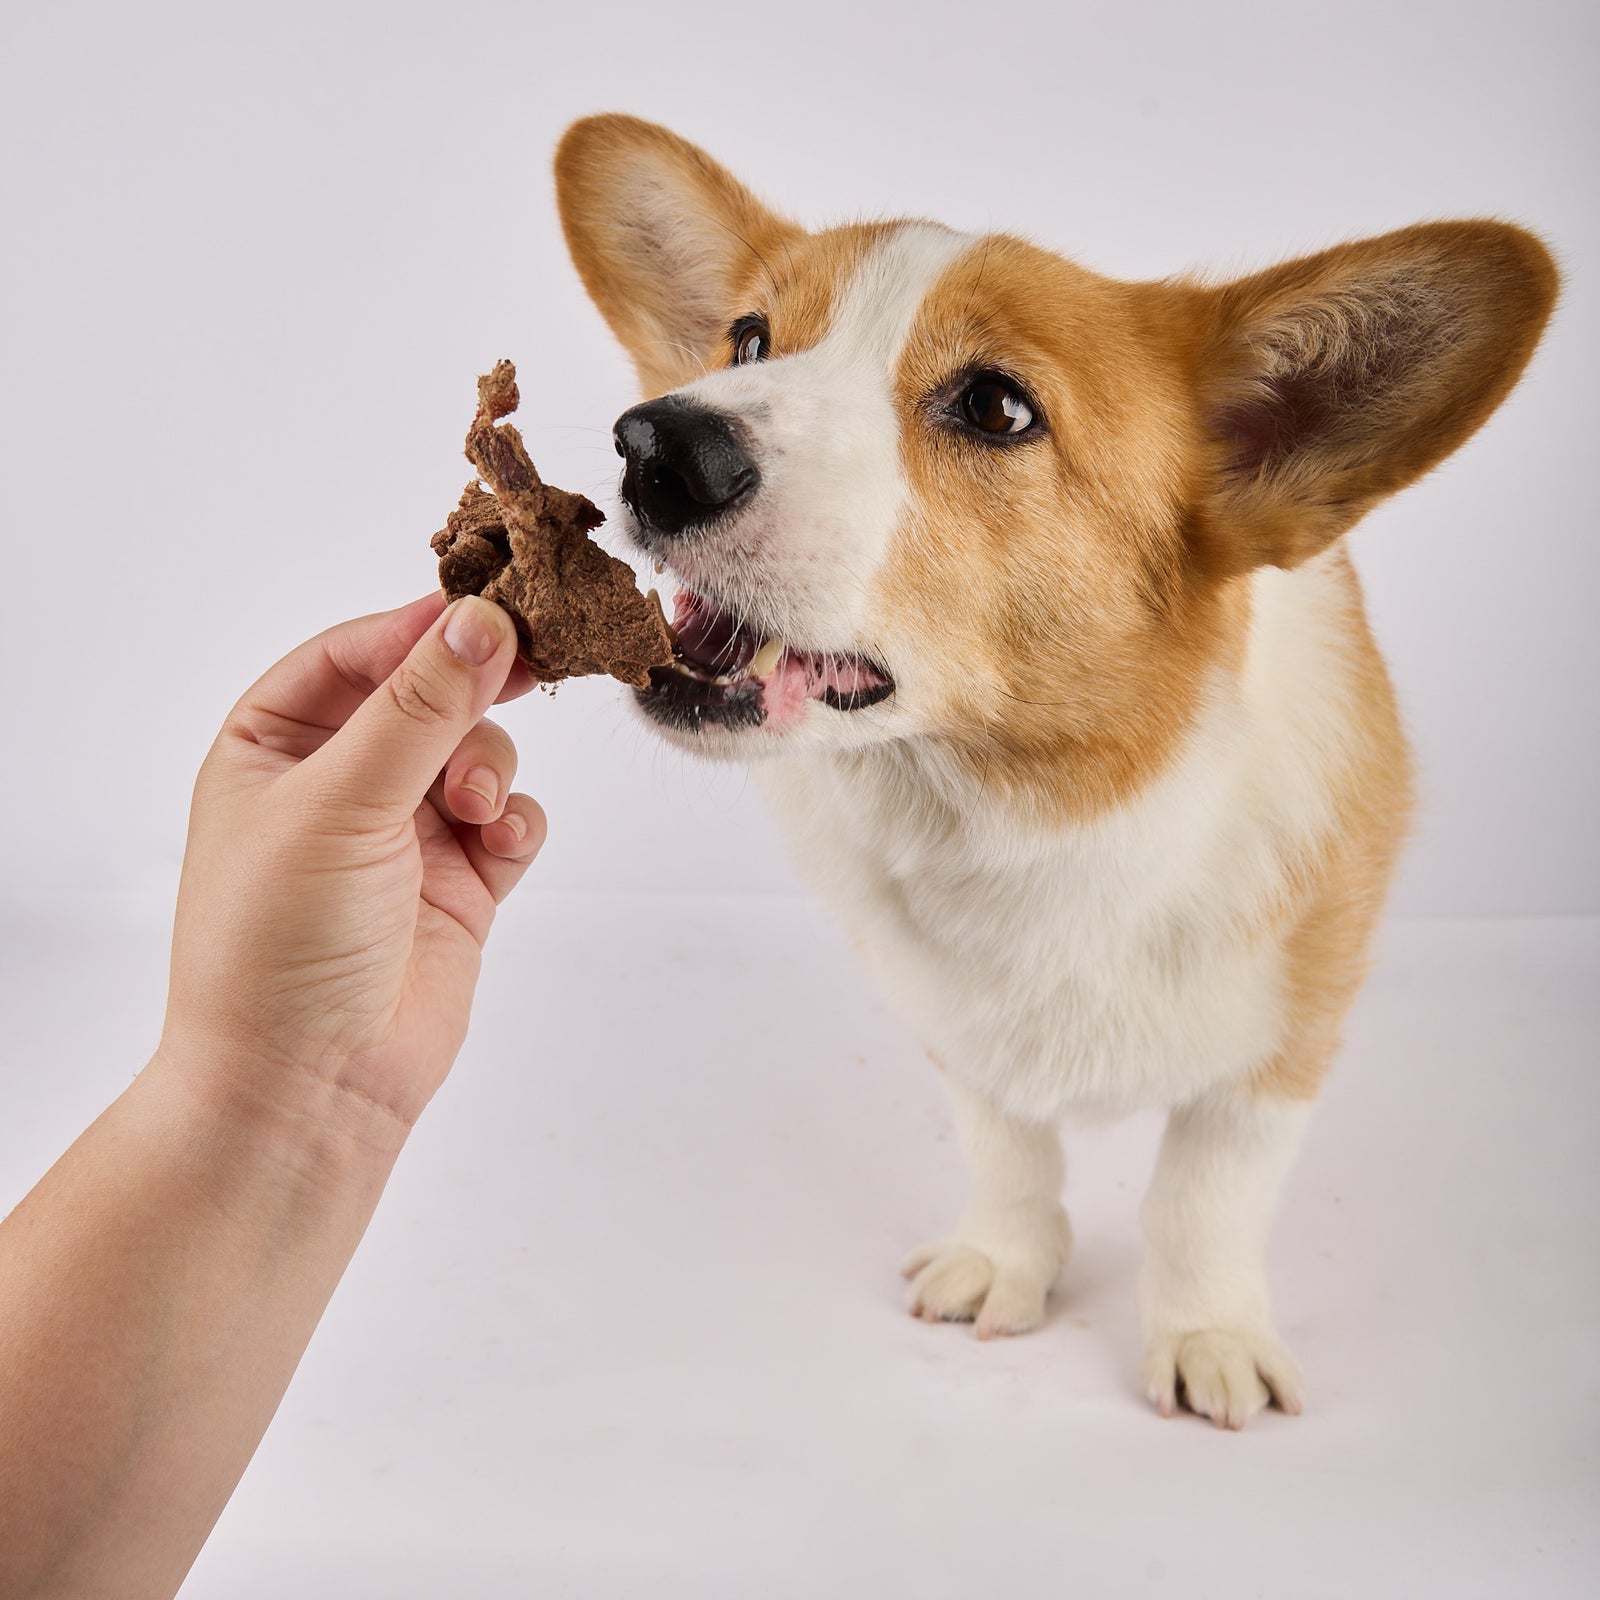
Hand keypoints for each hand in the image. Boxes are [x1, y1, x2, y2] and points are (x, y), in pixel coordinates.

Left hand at [159, 592, 544, 1137]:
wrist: (310, 1087)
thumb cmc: (278, 944)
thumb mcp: (338, 802)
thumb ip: (418, 707)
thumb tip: (482, 621)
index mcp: (272, 747)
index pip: (351, 654)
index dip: (417, 628)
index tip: (490, 608)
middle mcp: (338, 782)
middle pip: (427, 694)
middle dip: (471, 691)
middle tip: (531, 664)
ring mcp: (404, 834)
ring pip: (479, 752)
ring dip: (490, 767)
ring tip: (474, 809)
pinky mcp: (461, 883)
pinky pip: (511, 818)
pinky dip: (516, 821)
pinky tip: (499, 844)